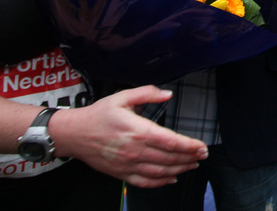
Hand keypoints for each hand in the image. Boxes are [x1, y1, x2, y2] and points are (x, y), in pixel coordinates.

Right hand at [51, 86, 207, 187]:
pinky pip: (145, 182)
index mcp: (138, 130)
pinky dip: (161, 182)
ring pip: (160, 172)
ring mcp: (128, 165)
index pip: (170, 141)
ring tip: (192, 165)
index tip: (201, 146)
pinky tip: (171, 178)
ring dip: (180, 169)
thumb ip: (147, 93)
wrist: (74, 134)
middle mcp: (135, 150)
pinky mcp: (121, 174)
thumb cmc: (99, 114)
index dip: (189, 145)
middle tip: (202, 155)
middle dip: (189, 157)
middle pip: (169, 158)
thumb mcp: (122, 97)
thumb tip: (167, 94)